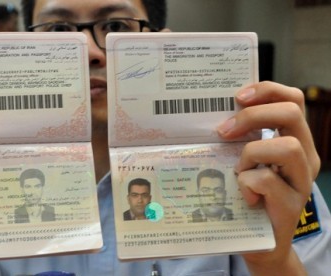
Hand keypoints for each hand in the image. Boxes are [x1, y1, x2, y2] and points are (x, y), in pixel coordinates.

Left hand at [217, 81, 318, 274]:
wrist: (260, 241)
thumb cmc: (249, 194)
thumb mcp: (246, 160)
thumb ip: (242, 138)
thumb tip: (215, 115)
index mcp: (294, 140)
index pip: (292, 100)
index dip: (267, 90)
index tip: (237, 96)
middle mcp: (304, 157)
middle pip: (292, 113)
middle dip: (254, 115)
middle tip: (224, 130)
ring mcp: (301, 181)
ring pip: (288, 146)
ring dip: (251, 152)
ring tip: (238, 168)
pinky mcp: (291, 205)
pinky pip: (267, 180)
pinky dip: (247, 182)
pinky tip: (243, 193)